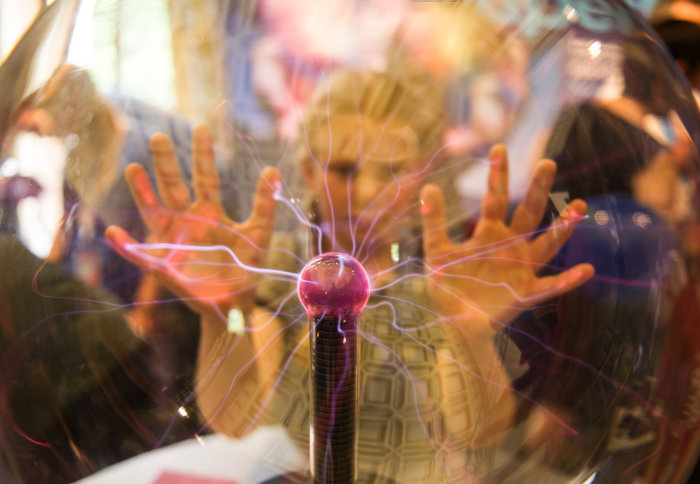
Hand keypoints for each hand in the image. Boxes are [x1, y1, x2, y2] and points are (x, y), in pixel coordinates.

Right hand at [105, 125, 279, 316]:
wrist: (234, 302)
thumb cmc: (246, 267)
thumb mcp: (259, 233)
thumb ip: (265, 203)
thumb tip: (273, 169)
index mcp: (211, 212)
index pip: (205, 178)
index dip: (203, 155)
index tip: (201, 128)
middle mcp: (188, 220)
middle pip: (174, 186)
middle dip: (167, 163)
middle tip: (160, 136)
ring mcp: (173, 240)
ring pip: (154, 210)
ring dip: (143, 192)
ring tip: (133, 168)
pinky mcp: (163, 264)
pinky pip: (141, 254)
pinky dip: (127, 246)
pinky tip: (114, 233)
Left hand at [420, 144, 593, 330]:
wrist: (456, 322)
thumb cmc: (449, 286)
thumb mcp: (437, 252)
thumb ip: (434, 222)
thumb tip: (430, 186)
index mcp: (488, 233)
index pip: (494, 199)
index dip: (497, 176)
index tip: (499, 148)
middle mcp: (510, 245)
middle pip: (528, 212)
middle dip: (536, 189)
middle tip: (547, 162)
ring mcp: (522, 268)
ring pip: (547, 243)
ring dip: (563, 227)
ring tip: (578, 206)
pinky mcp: (526, 292)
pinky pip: (551, 286)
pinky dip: (569, 280)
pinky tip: (586, 270)